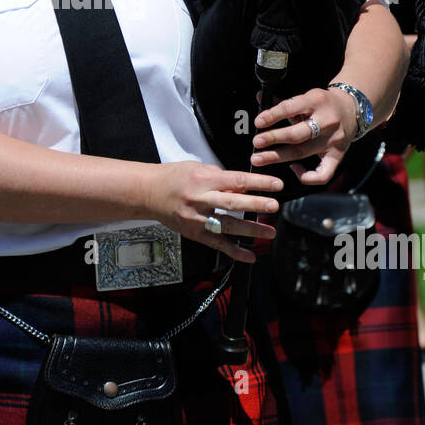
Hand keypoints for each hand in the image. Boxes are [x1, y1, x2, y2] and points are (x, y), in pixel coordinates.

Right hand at [143, 161, 283, 260]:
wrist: (148, 193)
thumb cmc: (174, 177)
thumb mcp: (198, 168)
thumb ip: (221, 177)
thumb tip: (243, 185)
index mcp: (203, 180)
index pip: (236, 180)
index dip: (258, 183)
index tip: (277, 185)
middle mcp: (200, 199)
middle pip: (232, 203)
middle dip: (256, 205)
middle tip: (274, 206)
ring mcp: (197, 219)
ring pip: (227, 226)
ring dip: (251, 230)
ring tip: (270, 232)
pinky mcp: (195, 233)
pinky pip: (217, 244)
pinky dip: (235, 252)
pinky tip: (250, 256)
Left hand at [250, 86, 357, 184]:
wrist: (352, 108)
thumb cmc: (322, 104)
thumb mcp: (306, 97)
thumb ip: (283, 102)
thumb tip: (260, 98)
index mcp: (316, 101)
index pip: (291, 108)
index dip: (273, 116)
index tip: (258, 122)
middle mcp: (327, 121)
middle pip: (297, 134)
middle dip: (273, 139)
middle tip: (256, 143)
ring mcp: (333, 140)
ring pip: (303, 152)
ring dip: (278, 157)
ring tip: (259, 158)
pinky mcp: (338, 155)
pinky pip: (323, 173)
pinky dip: (306, 176)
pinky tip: (293, 168)